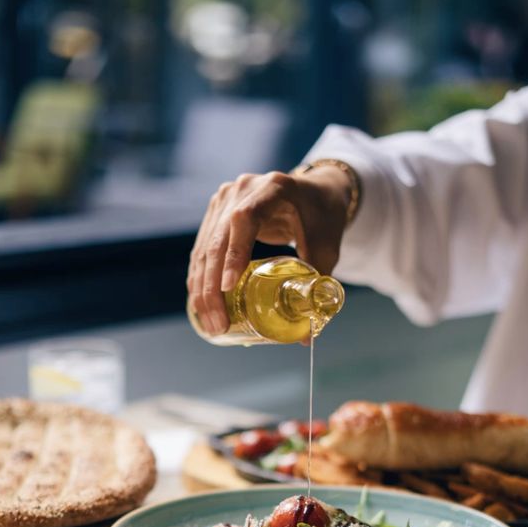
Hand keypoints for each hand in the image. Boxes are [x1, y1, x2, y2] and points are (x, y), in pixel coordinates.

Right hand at [187, 167, 351, 334]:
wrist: (315, 191)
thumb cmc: (323, 218)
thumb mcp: (327, 248)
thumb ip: (319, 285)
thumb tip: (306, 337)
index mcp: (272, 189)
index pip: (245, 220)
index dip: (234, 254)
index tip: (229, 287)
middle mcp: (242, 190)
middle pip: (218, 241)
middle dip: (213, 288)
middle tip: (219, 323)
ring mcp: (225, 199)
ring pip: (204, 249)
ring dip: (202, 290)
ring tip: (211, 323)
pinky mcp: (216, 212)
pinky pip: (202, 249)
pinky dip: (200, 278)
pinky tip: (200, 303)